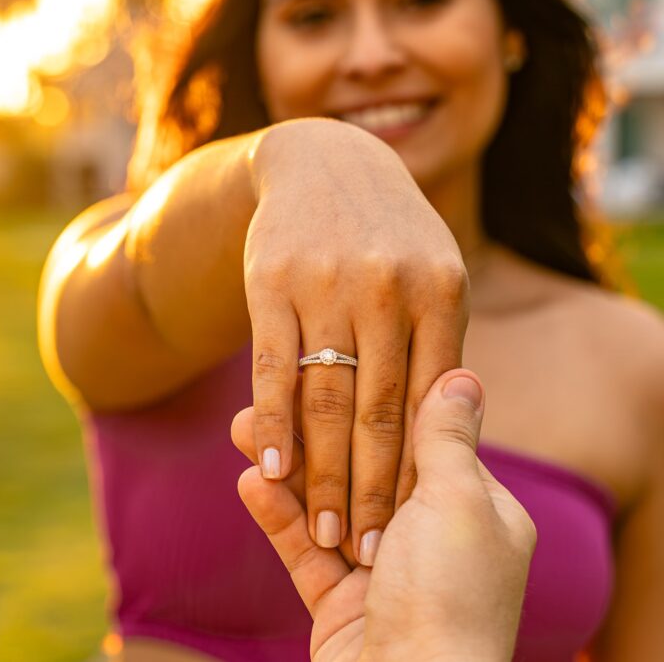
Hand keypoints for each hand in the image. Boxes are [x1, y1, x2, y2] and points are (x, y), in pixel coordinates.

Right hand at [233, 369, 536, 661]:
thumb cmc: (450, 594)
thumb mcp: (459, 501)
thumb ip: (446, 438)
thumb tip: (461, 373)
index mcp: (476, 511)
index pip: (415, 441)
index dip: (368, 404)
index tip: (327, 367)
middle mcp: (431, 540)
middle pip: (363, 469)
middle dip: (313, 433)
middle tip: (267, 396)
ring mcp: (384, 573)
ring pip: (327, 506)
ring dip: (286, 469)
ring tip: (243, 428)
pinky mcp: (342, 604)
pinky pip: (306, 551)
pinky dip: (279, 518)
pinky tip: (249, 481)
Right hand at [245, 119, 468, 564]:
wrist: (320, 161)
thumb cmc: (385, 235)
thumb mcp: (432, 273)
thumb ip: (438, 345)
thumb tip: (443, 427)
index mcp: (441, 293)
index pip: (428, 403)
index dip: (416, 472)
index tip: (408, 528)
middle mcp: (389, 289)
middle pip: (379, 411)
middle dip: (372, 490)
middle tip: (364, 550)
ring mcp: (328, 286)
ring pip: (325, 397)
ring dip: (322, 472)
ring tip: (323, 528)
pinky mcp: (272, 285)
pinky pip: (272, 367)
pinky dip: (271, 422)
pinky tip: (269, 467)